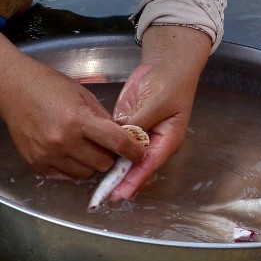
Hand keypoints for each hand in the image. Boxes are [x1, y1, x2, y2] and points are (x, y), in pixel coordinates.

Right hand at [0, 26, 133, 179]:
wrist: (12, 89)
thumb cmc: (48, 86)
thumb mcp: (82, 95)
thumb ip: (103, 119)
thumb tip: (122, 139)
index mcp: (78, 119)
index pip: (117, 143)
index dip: (133, 150)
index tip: (139, 153)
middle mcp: (63, 140)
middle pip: (103, 164)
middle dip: (109, 156)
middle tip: (104, 145)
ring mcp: (48, 154)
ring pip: (86, 174)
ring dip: (90, 164)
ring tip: (83, 147)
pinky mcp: (37, 164)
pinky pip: (65, 177)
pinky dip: (71, 168)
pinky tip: (67, 151)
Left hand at [105, 24, 211, 200]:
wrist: (166, 65)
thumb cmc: (169, 83)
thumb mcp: (155, 103)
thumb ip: (139, 121)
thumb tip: (122, 138)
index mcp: (167, 141)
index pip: (148, 166)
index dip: (133, 182)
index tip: (118, 194)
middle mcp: (153, 143)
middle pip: (136, 168)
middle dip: (120, 181)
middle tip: (101, 194)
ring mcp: (140, 135)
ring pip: (125, 158)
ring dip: (112, 169)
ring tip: (94, 183)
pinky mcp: (128, 125)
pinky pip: (116, 143)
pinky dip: (106, 150)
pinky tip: (92, 158)